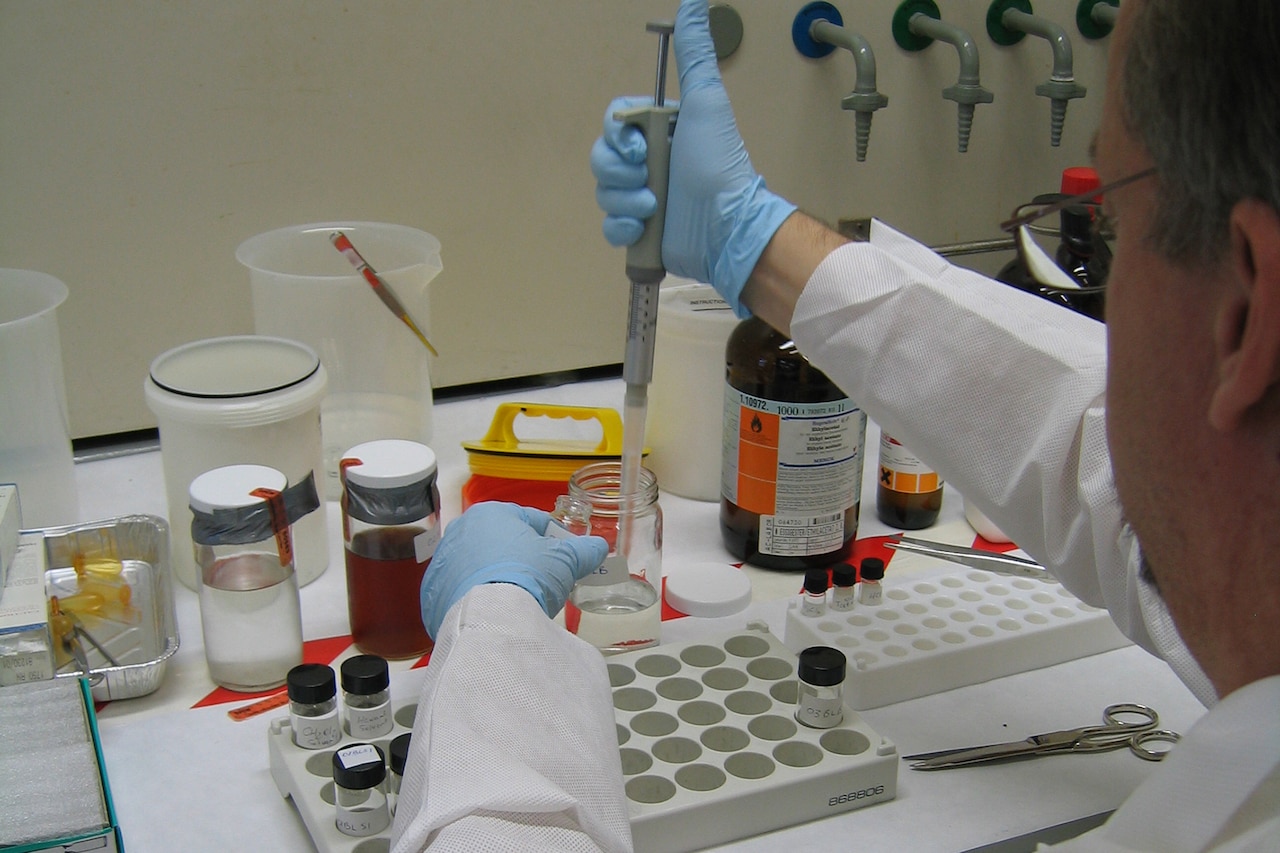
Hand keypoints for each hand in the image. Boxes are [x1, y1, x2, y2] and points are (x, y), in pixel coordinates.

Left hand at [419, 502, 608, 637]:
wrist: (490, 619)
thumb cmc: (528, 576)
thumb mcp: (565, 562)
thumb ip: (584, 550)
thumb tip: (598, 547)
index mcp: (491, 513)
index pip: (531, 520)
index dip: (552, 538)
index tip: (563, 558)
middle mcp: (460, 531)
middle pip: (501, 543)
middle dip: (521, 559)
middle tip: (541, 582)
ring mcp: (442, 563)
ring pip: (478, 567)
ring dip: (496, 578)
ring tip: (516, 601)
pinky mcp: (431, 594)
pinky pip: (459, 593)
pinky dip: (474, 601)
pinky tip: (492, 614)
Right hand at [590, 0, 795, 315]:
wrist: (727, 225)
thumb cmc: (718, 163)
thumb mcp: (706, 101)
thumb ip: (695, 53)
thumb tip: (694, 3)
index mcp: (659, 131)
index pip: (614, 123)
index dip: (619, 136)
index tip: (640, 147)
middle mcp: (650, 162)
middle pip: (603, 158)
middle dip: (620, 171)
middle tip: (648, 179)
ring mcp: (644, 198)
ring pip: (604, 193)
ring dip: (625, 201)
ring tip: (653, 208)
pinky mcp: (642, 232)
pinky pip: (611, 228)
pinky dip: (623, 230)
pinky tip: (643, 229)